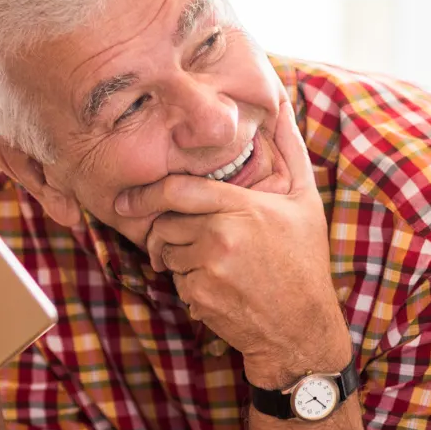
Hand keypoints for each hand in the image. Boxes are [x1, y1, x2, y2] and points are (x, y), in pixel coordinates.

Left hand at [115, 100, 350, 387]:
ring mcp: (208, 269)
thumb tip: (281, 101)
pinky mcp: (200, 298)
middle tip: (181, 239)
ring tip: (215, 264)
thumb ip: (289, 148)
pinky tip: (221, 287)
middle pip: (164, 224)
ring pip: (168, 254)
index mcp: (242, 207)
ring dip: (180, 259)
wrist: (302, 328)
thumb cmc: (304, 259)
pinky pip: (177, 282)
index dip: (146, 193)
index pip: (178, 190)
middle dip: (164, 231)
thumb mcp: (305, 199)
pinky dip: (190, 284)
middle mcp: (221, 236)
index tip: (125, 199)